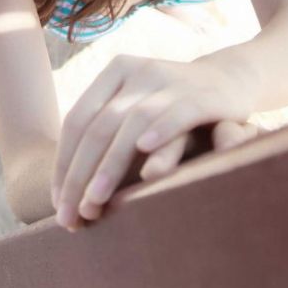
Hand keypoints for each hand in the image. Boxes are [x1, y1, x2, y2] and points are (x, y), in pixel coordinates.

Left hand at [50, 55, 255, 231]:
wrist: (230, 78)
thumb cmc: (171, 108)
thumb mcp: (136, 110)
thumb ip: (106, 136)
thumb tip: (65, 191)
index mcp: (114, 72)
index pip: (77, 121)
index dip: (64, 163)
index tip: (58, 203)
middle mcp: (138, 72)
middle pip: (98, 126)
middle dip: (80, 175)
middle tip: (70, 215)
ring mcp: (171, 80)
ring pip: (132, 124)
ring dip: (111, 166)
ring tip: (95, 201)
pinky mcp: (204, 94)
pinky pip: (179, 115)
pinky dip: (162, 136)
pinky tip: (149, 167)